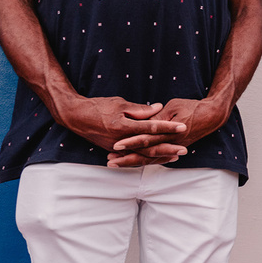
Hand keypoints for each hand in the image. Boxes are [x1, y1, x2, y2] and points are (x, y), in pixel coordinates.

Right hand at [54, 96, 186, 153]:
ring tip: (176, 156)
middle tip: (185, 150)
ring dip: (160, 156)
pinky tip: (158, 158)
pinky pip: (134, 156)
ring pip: (142, 155)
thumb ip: (140, 109)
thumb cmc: (98, 107)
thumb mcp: (119, 104)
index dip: (168, 128)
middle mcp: (121, 140)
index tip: (183, 127)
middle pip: (149, 147)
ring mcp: (117, 147)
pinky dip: (147, 158)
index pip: (151, 128)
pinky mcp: (114, 150)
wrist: (75, 117)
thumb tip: (159, 108)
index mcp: (124, 127)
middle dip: (168, 149)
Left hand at [107, 97, 229, 166]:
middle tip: (110, 162)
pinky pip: (157, 157)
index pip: (146, 138)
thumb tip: (142, 121)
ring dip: (132, 161)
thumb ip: (157, 116)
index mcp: (169, 132)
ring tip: (116, 163)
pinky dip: (144, 161)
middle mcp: (170, 143)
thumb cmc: (192, 107)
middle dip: (127, 158)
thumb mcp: (173, 107)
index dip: (130, 142)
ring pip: (150, 158)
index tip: (115, 146)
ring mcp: (173, 147)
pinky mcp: (174, 148)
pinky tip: (133, 163)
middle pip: (145, 153)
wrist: (212, 116)